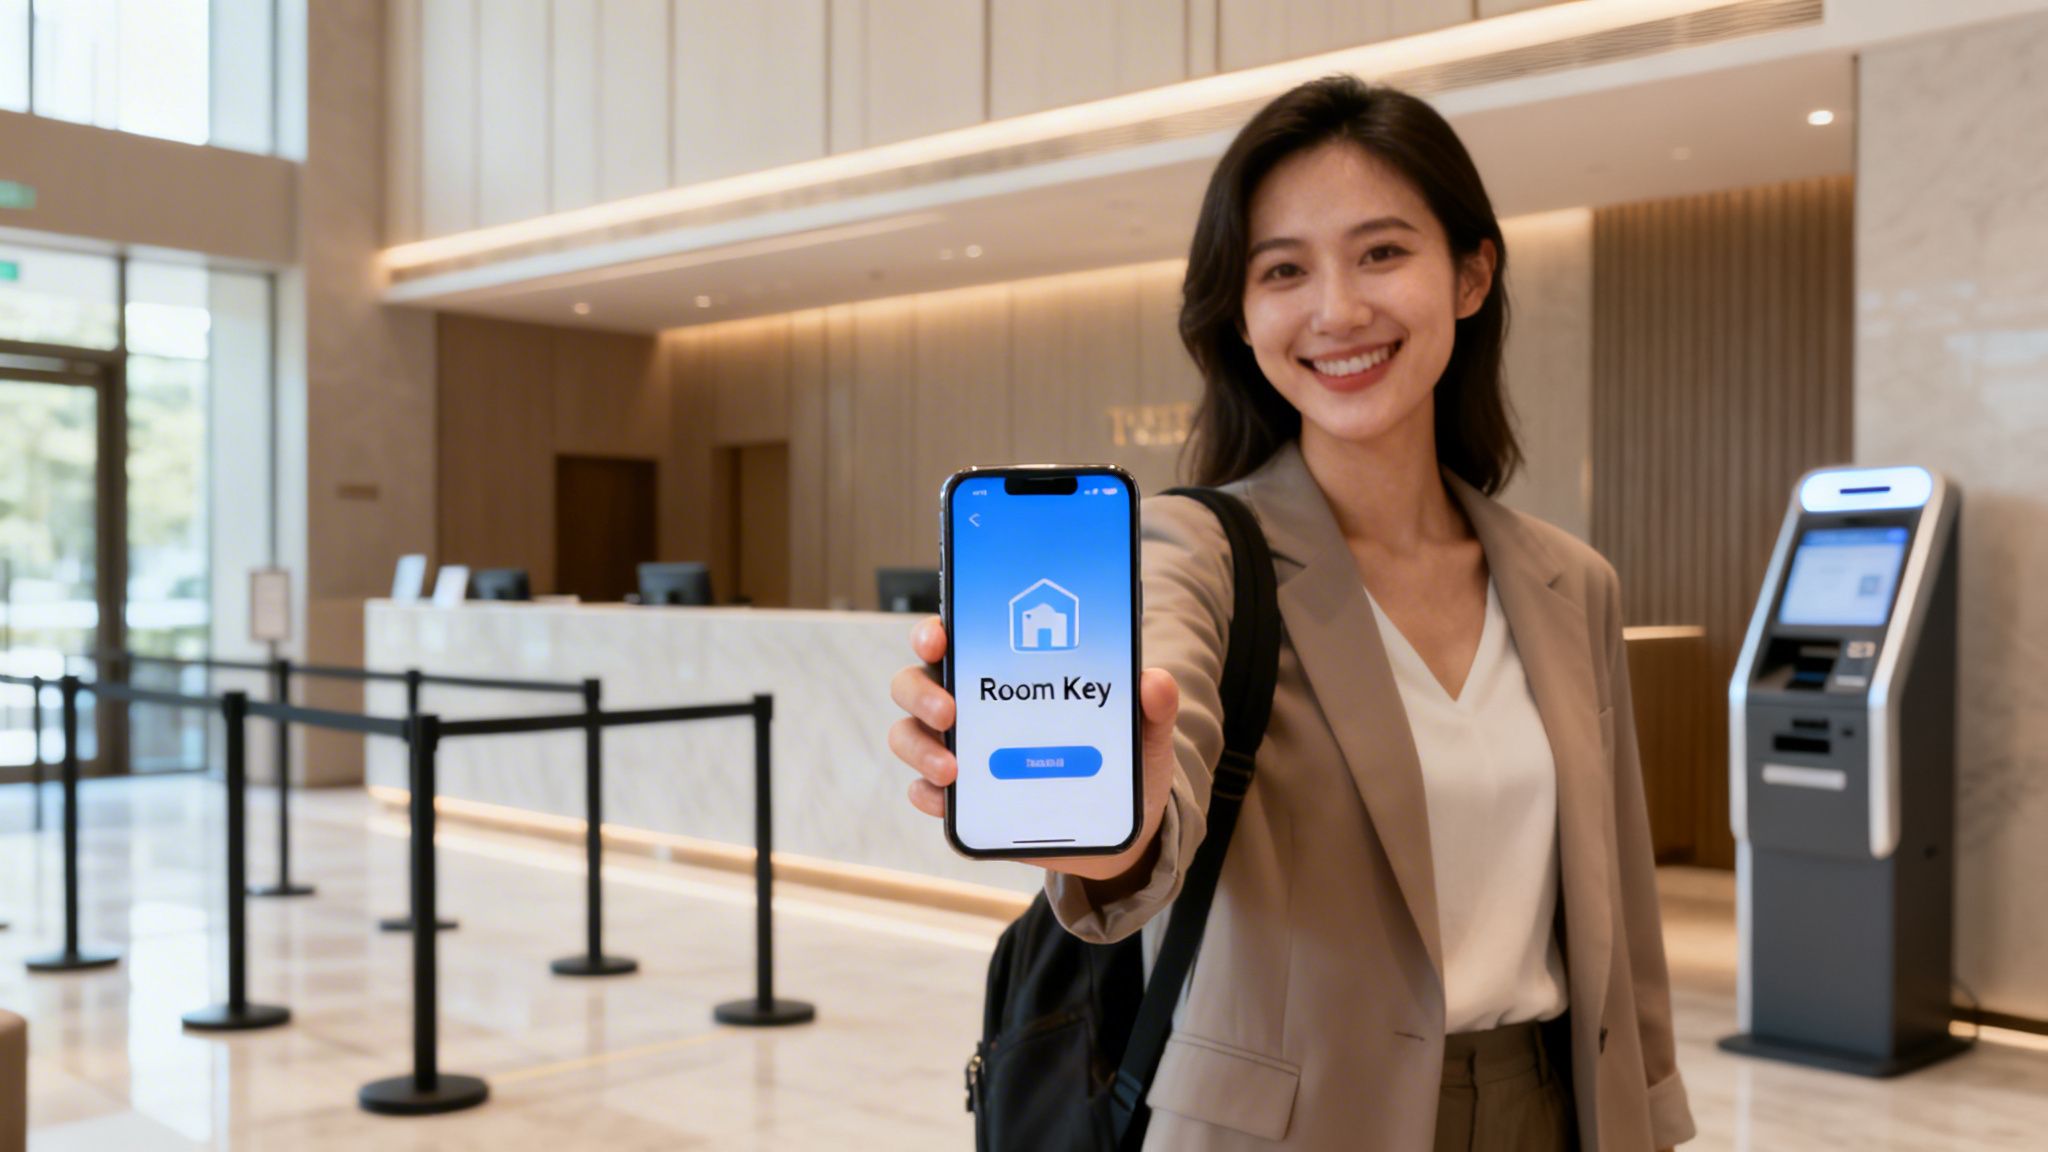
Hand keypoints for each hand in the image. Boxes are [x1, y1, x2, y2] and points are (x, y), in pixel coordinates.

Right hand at [888, 615, 1179, 883]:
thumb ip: (1153, 706)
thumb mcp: (1147, 734)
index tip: (940, 637)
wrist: (1122, 834)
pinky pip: (925, 793)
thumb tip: (1154, 680)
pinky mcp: (965, 801)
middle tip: (949, 710)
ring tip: (953, 769)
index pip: (956, 637)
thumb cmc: (1125, 764)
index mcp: (1007, 671)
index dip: (935, 631)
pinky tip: (946, 799)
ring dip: (920, 747)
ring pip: (909, 735)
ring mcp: (963, 752)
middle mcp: (972, 705)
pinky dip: (928, 795)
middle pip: (915, 682)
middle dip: (921, 691)